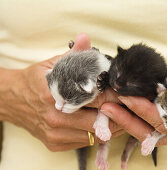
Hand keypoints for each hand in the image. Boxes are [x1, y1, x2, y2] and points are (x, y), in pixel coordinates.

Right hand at [0, 33, 122, 151]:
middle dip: (119, 114)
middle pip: (99, 119)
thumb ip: (73, 55)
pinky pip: (86, 142)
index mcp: (56, 94)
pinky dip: (100, 134)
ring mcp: (56, 134)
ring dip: (113, 126)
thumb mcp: (51, 63)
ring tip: (126, 117)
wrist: (12, 101)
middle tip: (133, 107)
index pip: (97, 97)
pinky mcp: (55, 143)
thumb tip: (85, 38)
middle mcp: (56, 118)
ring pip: (95, 134)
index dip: (116, 96)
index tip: (128, 93)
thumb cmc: (35, 81)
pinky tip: (108, 125)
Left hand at [100, 57, 166, 144]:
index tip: (127, 98)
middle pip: (152, 128)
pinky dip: (134, 115)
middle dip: (128, 118)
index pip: (166, 122)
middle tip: (107, 107)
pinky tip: (121, 107)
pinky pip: (150, 120)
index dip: (145, 111)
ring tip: (109, 107)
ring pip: (147, 127)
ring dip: (127, 118)